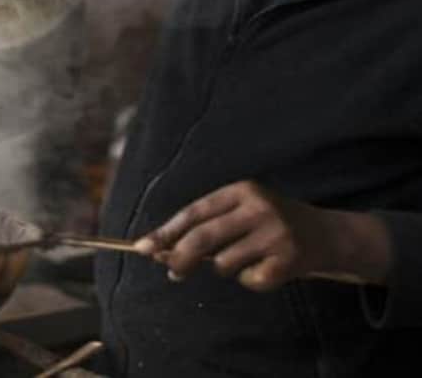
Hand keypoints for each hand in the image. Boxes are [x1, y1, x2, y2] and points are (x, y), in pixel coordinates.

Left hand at [133, 181, 390, 290]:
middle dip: (180, 258)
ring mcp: (275, 234)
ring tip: (245, 260)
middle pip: (203, 238)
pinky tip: (266, 269)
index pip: (193, 212)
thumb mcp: (242, 212)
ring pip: (223, 263)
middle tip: (173, 273)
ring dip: (225, 269)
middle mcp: (258, 207)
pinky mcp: (288, 260)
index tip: (142, 248)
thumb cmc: (271, 224)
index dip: (166, 232)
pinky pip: (249, 280)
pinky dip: (251, 281)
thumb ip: (206, 227)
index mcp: (242, 190)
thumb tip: (162, 251)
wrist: (329, 234)